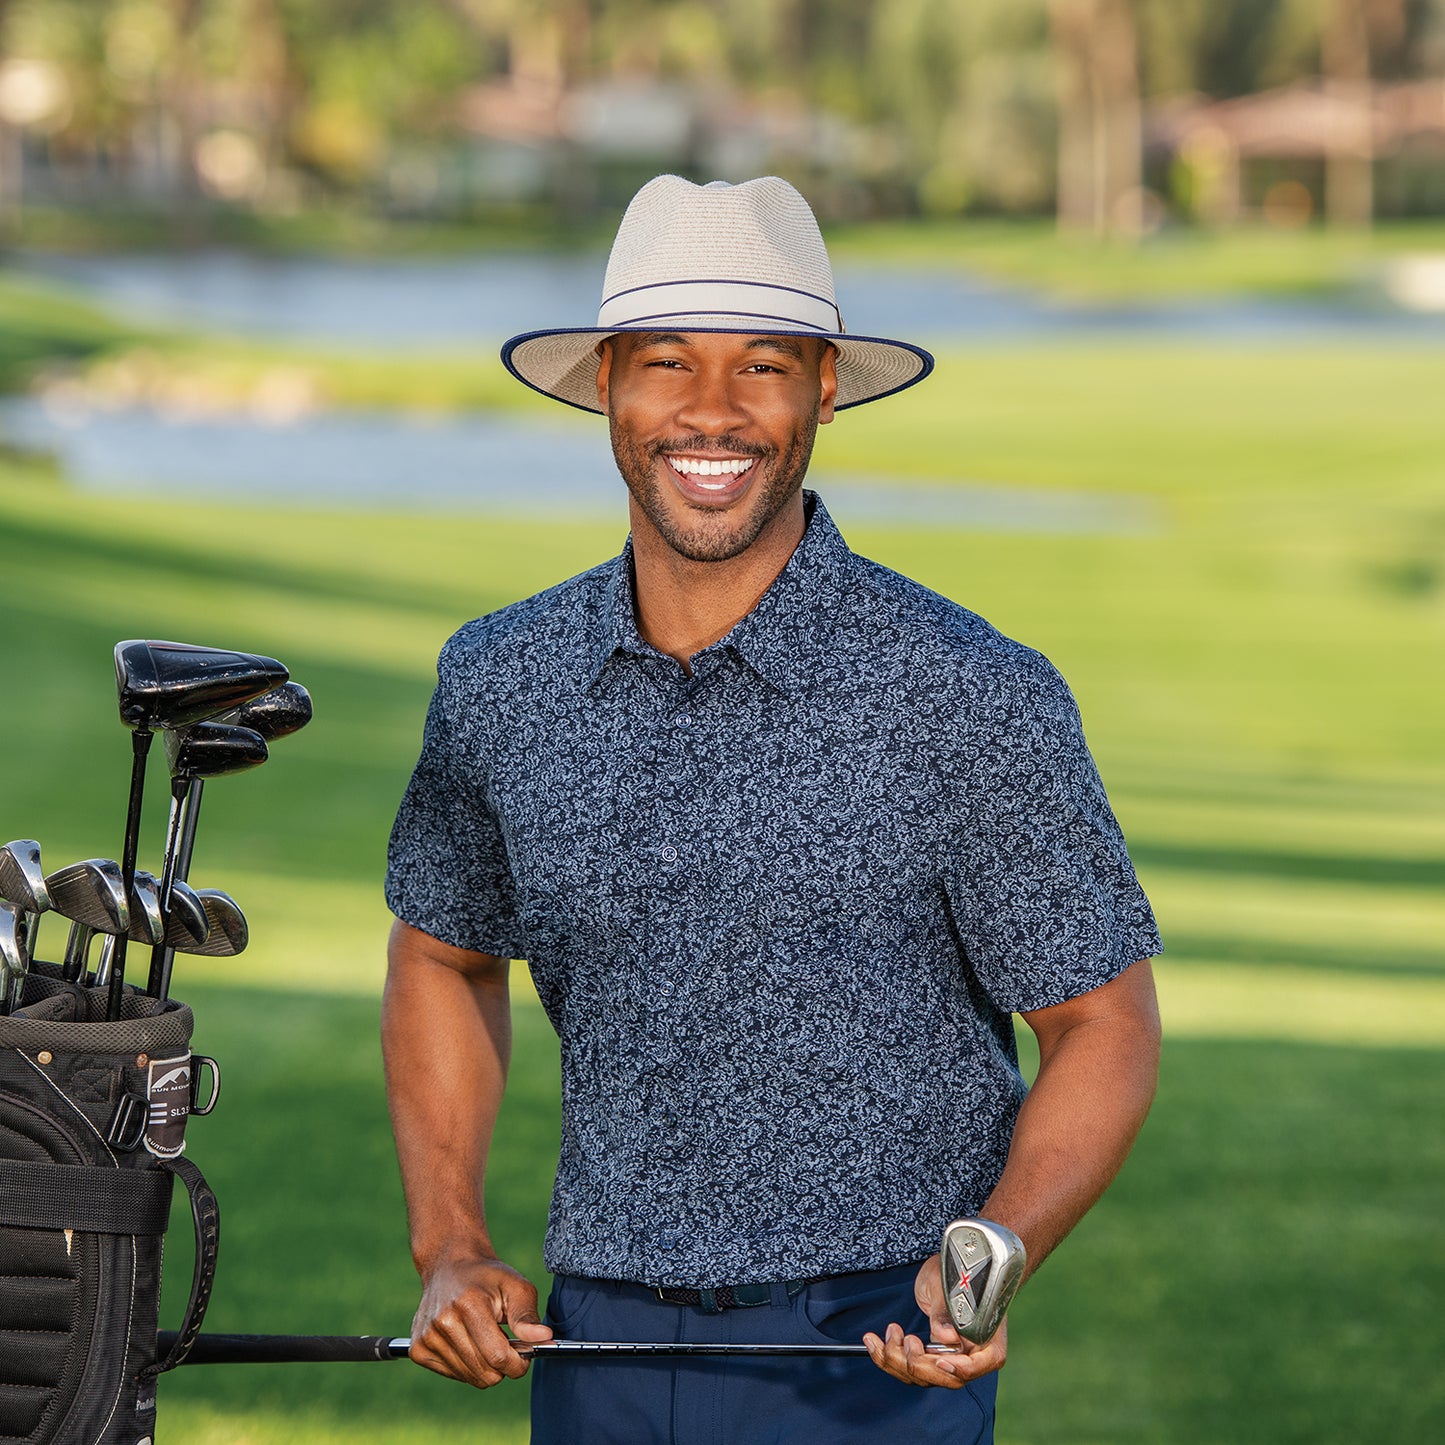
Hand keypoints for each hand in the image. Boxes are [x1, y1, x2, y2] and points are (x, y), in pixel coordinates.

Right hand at [408, 1252, 552, 1387]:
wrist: (450, 1266)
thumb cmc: (488, 1277)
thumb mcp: (515, 1286)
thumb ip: (528, 1315)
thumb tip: (544, 1339)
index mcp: (468, 1305)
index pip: (498, 1356)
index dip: (518, 1363)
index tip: (525, 1354)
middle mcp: (442, 1322)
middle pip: (485, 1372)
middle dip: (503, 1365)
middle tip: (506, 1342)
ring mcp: (426, 1337)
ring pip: (470, 1377)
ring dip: (484, 1366)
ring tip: (485, 1337)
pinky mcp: (417, 1350)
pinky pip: (453, 1375)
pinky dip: (467, 1366)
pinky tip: (467, 1341)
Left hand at [863, 1253, 1008, 1388]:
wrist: (940, 1266)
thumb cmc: (950, 1268)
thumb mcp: (947, 1284)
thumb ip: (946, 1312)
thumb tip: (948, 1337)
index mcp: (986, 1334)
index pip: (980, 1363)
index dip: (960, 1368)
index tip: (937, 1359)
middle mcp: (970, 1350)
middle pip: (948, 1376)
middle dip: (917, 1363)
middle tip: (899, 1339)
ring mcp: (950, 1355)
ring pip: (925, 1375)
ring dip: (897, 1359)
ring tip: (888, 1332)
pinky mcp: (930, 1354)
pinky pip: (911, 1366)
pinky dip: (889, 1357)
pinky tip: (874, 1341)